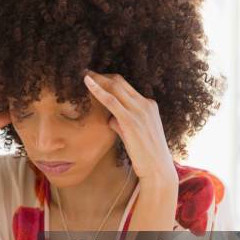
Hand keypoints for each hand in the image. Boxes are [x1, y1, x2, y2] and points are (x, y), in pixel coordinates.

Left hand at [83, 70, 177, 187]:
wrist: (157, 169)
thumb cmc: (144, 156)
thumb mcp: (134, 135)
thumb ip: (122, 124)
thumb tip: (110, 119)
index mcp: (149, 106)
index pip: (126, 87)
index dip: (108, 80)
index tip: (95, 78)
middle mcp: (146, 104)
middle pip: (120, 82)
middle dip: (101, 75)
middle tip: (84, 70)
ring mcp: (139, 111)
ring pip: (115, 87)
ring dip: (97, 79)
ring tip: (82, 73)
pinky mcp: (131, 121)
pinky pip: (111, 100)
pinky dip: (97, 89)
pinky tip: (86, 82)